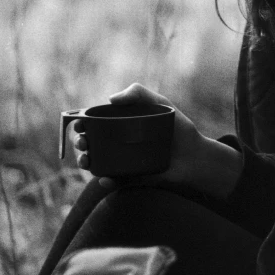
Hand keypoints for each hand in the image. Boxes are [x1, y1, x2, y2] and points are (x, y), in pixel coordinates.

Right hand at [73, 83, 242, 198]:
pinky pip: (115, 181)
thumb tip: (111, 98)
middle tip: (82, 142)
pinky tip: (104, 179)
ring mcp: (125, 161)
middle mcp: (121, 142)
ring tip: (86, 161)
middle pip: (92, 142)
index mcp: (123, 124)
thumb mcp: (161, 103)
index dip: (83, 123)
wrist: (195, 155)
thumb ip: (140, 93)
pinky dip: (107, 181)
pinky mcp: (132, 178)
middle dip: (81, 142)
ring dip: (86, 162)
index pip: (97, 123)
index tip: (78, 124)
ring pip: (98, 162)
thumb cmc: (179, 128)